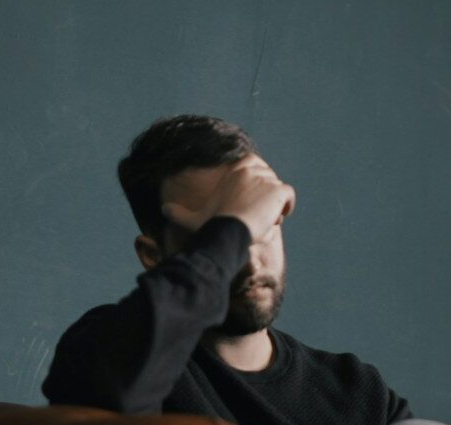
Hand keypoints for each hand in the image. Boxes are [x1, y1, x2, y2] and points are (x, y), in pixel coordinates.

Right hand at [161, 154, 295, 241]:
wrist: (228, 230)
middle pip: (268, 181)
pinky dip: (286, 207)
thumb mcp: (193, 218)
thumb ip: (179, 212)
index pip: (255, 168)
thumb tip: (162, 210)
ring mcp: (267, 178)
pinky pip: (289, 197)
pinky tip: (274, 219)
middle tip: (254, 216)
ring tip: (261, 221)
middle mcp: (252, 169)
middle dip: (264, 197)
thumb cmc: (211, 225)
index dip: (254, 186)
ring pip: (277, 191)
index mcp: (236, 169)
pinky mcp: (279, 190)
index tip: (249, 203)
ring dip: (273, 206)